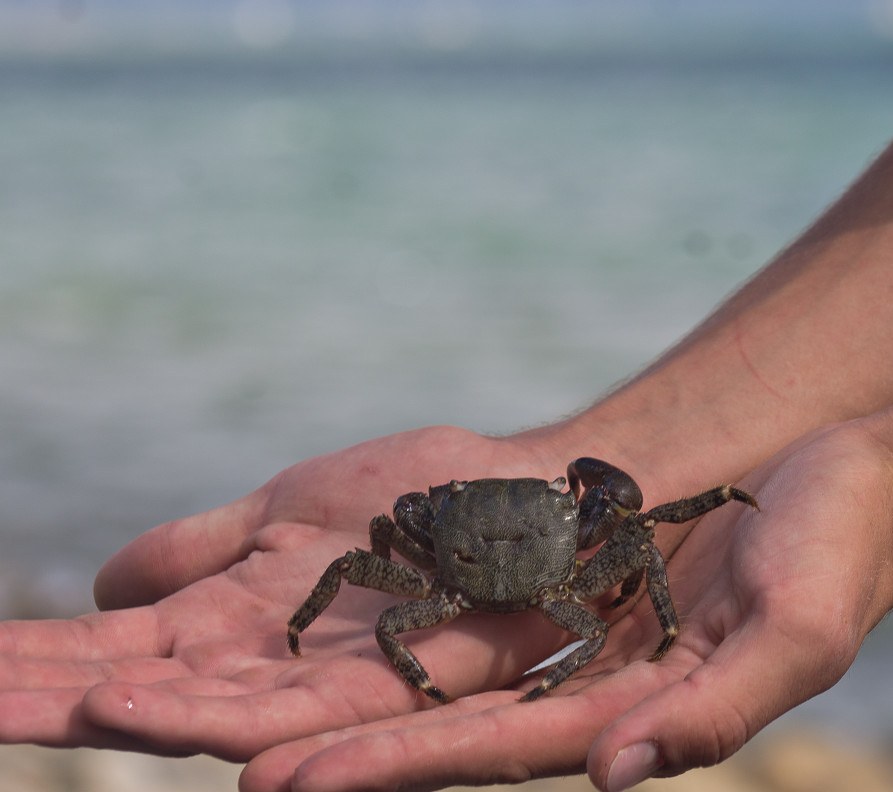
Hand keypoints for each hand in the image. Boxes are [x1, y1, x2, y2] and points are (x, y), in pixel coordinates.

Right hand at [0, 426, 582, 754]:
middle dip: (45, 699)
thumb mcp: (284, 512)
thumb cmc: (412, 497)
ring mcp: (324, 680)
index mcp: (230, 619)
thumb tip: (104, 586)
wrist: (523, 494)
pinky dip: (220, 718)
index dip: (31, 661)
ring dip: (126, 717)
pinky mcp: (391, 683)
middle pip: (139, 691)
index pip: (109, 649)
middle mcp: (264, 663)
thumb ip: (199, 549)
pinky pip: (297, 711)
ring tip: (59, 711)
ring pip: (206, 714)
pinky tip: (149, 710)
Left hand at [237, 425, 892, 791]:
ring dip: (326, 675)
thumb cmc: (836, 556)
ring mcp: (562, 629)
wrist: (845, 478)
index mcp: (629, 718)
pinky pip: (460, 588)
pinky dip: (386, 601)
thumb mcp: (794, 635)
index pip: (488, 753)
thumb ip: (715, 714)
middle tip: (181, 742)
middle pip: (429, 720)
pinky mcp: (557, 571)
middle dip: (313, 737)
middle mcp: (577, 685)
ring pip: (428, 660)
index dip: (387, 769)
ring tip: (206, 687)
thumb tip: (619, 774)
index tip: (280, 788)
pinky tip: (307, 604)